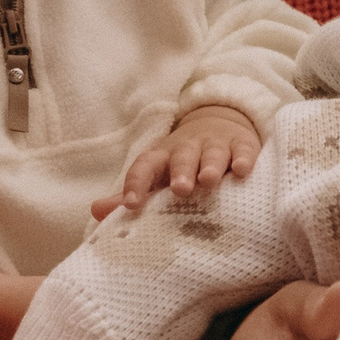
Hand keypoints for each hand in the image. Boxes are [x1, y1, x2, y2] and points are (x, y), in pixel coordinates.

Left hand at [100, 105, 262, 218]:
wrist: (216, 127)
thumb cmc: (180, 164)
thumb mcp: (157, 177)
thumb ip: (132, 195)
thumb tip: (96, 212)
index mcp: (161, 158)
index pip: (143, 167)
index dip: (136, 184)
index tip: (132, 205)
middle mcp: (186, 148)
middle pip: (181, 157)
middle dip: (180, 172)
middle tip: (180, 189)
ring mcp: (215, 144)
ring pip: (211, 152)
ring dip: (209, 165)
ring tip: (209, 180)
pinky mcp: (240, 144)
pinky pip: (242, 149)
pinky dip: (243, 158)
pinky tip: (242, 170)